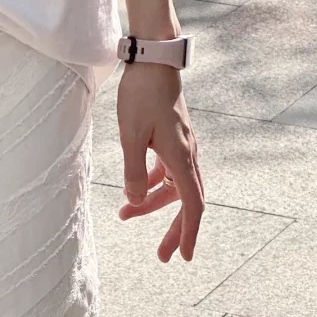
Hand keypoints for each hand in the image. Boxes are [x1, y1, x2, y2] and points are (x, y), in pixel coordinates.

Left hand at [116, 62, 204, 262]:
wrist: (153, 60)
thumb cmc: (140, 95)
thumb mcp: (130, 136)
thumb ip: (133, 172)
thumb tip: (134, 202)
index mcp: (181, 158)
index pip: (191, 206)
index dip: (187, 233)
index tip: (183, 256)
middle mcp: (188, 155)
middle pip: (186, 203)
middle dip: (174, 230)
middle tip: (163, 256)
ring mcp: (182, 147)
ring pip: (174, 187)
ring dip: (154, 206)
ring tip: (126, 217)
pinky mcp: (173, 139)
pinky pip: (167, 171)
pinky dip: (152, 185)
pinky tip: (134, 192)